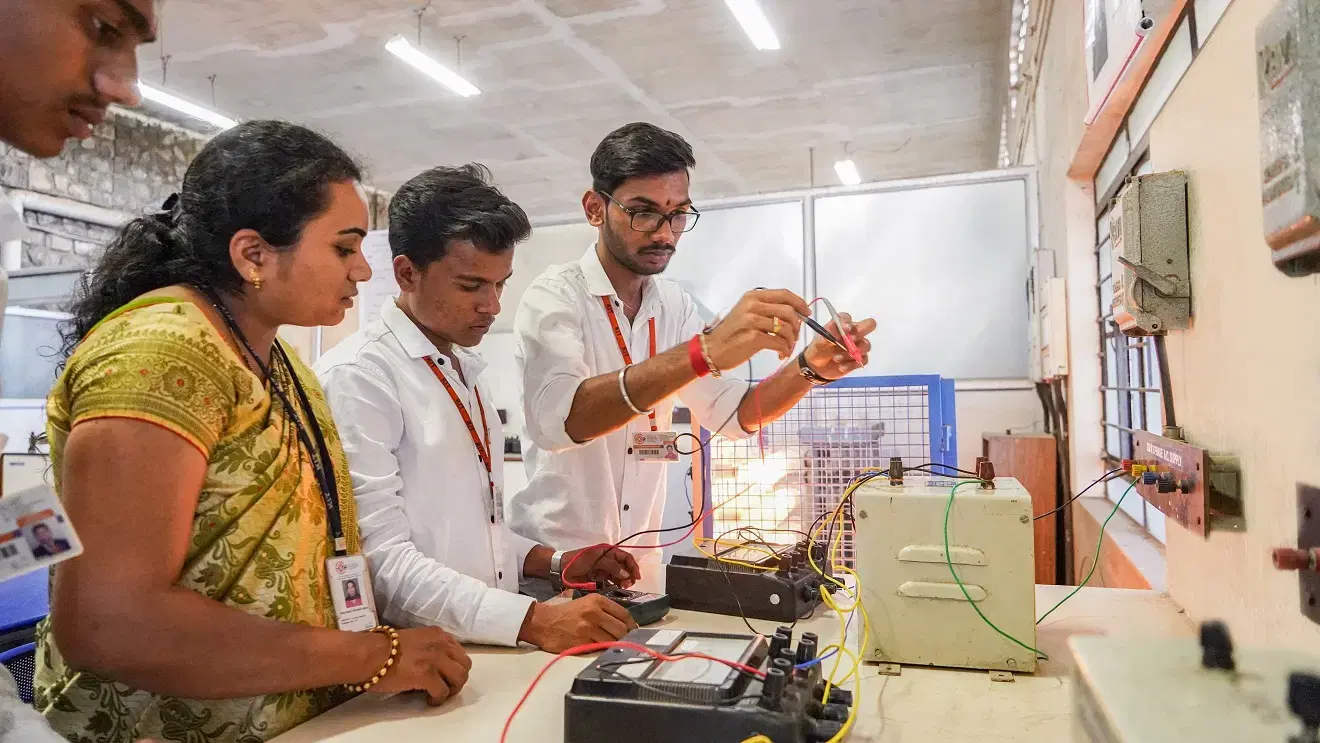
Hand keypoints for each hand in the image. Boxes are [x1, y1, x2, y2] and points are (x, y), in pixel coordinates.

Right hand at [367, 627, 472, 705]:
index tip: (446, 674)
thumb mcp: (413, 639)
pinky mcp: (428, 675)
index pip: (459, 651)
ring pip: (460, 678)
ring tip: (439, 694)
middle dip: (457, 678)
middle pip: (465, 665)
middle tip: (446, 687)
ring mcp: (436, 659)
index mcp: (437, 634)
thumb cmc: (382, 648)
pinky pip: (443, 692)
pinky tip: (429, 700)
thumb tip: (431, 662)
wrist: (369, 654)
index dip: (454, 665)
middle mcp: (441, 644)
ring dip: (452, 689)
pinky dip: (438, 699)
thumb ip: (427, 646)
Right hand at [519, 594, 637, 652]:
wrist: (543, 622)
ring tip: (612, 645)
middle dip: (625, 637)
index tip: (633, 631)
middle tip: (625, 641)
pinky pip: (600, 648)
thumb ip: (605, 611)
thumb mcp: (586, 604)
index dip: (631, 625)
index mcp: (597, 600)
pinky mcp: (581, 641)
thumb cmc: (567, 614)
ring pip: (613, 640)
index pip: (624, 614)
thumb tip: (627, 625)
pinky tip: (600, 648)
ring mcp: (588, 627)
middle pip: (621, 629)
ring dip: (615, 645)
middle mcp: (594, 612)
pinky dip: (603, 650)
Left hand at [561, 545, 640, 587]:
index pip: (626, 557)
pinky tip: (618, 588)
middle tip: (628, 584)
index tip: (637, 577)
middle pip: (625, 567)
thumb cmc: (578, 561)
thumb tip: (626, 574)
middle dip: (629, 575)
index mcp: (608, 551)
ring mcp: (605, 569)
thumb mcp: (595, 560)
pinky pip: (613, 581)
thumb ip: (611, 566)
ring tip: (624, 587)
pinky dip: (617, 584)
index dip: (633, 566)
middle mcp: (609, 559)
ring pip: (620, 575)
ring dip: (624, 580)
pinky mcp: (600, 578)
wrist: (561, 569)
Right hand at [704, 289, 810, 368]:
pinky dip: (784, 349)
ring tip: (786, 347)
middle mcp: (752, 305)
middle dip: (798, 326)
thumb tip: (794, 314)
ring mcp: (752, 320)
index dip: (800, 303)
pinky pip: (779, 342)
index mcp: (753, 296)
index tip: (807, 313)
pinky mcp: (753, 337)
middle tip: (795, 336)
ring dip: (791, 341)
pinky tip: (780, 354)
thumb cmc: (730, 334)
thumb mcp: (747, 313)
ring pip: (786, 328)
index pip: (785, 294)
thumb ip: (767, 309)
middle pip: (789, 311)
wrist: (712, 349)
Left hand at [802, 312, 875, 379]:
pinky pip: (863, 360)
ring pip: (866, 345)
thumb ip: (829, 334)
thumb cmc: (819, 349)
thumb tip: (839, 330)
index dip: (847, 322)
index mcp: (841, 325)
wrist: (817, 367)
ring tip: (836, 358)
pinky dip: (851, 364)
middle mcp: (853, 332)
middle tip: (852, 339)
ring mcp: (858, 345)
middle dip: (862, 331)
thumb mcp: (819, 342)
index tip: (845, 329)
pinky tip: (841, 366)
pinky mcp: (859, 358)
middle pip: (869, 325)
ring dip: (852, 352)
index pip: (847, 318)